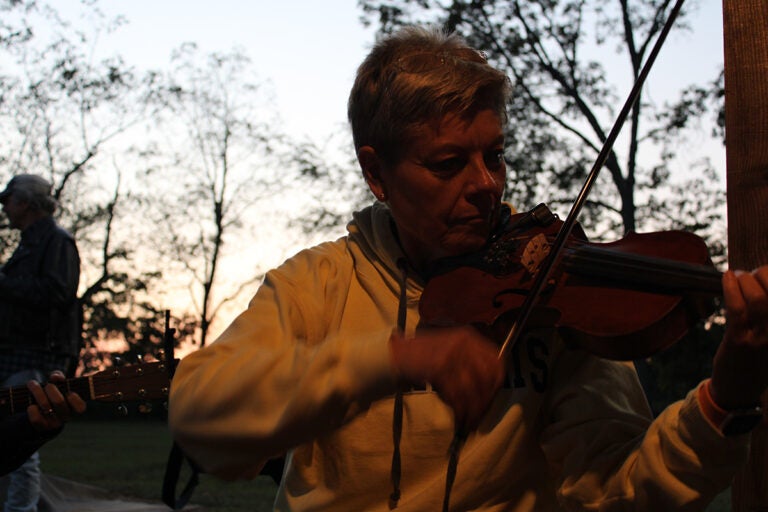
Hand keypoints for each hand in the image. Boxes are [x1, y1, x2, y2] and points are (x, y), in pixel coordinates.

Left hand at [26, 371, 85, 431]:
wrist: (42, 413)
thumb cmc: (53, 394)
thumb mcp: (58, 385)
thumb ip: (59, 377)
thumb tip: (56, 378)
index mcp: (75, 407)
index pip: (80, 407)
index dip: (75, 399)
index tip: (69, 392)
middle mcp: (66, 416)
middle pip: (59, 401)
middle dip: (51, 389)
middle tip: (48, 385)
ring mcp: (54, 423)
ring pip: (45, 406)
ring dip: (37, 392)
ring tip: (33, 385)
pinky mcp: (41, 427)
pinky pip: (36, 418)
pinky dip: (32, 409)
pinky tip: (31, 405)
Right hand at [389, 325, 504, 430]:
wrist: (394, 354)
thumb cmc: (423, 356)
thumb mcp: (451, 349)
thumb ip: (470, 363)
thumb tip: (489, 391)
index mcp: (469, 337)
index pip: (496, 364)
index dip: (496, 386)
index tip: (490, 402)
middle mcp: (464, 343)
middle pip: (488, 379)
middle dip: (485, 403)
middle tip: (479, 418)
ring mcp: (452, 355)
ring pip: (473, 390)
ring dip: (473, 412)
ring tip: (469, 424)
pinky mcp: (439, 368)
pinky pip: (457, 396)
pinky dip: (460, 412)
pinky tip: (459, 419)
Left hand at [710, 267, 767, 409]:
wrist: (739, 392)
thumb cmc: (756, 361)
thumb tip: (762, 283)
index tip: (765, 272)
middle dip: (763, 274)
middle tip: (750, 274)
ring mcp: (762, 339)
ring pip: (759, 299)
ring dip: (746, 280)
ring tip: (738, 276)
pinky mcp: (739, 341)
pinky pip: (737, 309)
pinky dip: (731, 288)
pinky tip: (727, 278)